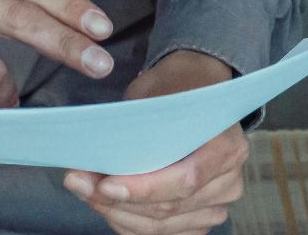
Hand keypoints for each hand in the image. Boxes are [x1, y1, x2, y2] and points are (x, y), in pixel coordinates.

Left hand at [63, 50, 246, 234]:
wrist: (196, 87)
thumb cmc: (175, 88)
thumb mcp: (155, 93)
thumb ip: (134, 129)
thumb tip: (97, 157)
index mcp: (227, 145)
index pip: (185, 179)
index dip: (144, 189)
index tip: (105, 185)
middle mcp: (229, 180)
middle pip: (169, 208)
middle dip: (118, 200)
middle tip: (78, 183)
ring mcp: (217, 204)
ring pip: (160, 226)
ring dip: (117, 213)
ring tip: (86, 191)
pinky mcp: (200, 219)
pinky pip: (161, 234)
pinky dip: (129, 223)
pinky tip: (108, 206)